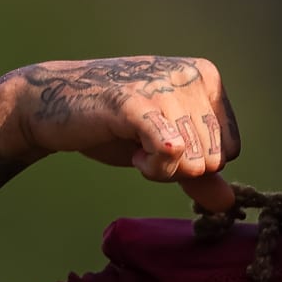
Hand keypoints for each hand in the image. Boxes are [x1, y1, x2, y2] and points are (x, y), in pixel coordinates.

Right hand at [4, 55, 239, 211]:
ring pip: (193, 161)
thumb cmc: (113, 125)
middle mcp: (191, 76)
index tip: (161, 146)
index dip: (195, 163)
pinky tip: (135, 154)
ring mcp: (163, 87)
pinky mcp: (134, 103)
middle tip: (141, 147)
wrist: (51, 105)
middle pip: (213, 159)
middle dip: (176, 169)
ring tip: (131, 144)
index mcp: (206, 78)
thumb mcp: (164, 149)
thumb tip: (230, 204)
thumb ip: (199, 175)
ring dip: (158, 169)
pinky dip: (157, 164)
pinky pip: (170, 149)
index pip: (231, 150)